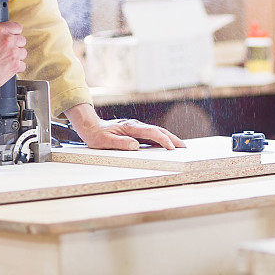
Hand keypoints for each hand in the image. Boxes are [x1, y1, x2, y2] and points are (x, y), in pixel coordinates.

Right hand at [0, 21, 26, 94]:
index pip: (16, 26)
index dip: (13, 31)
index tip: (11, 35)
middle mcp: (9, 41)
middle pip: (22, 40)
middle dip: (15, 43)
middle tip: (7, 48)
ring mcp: (13, 54)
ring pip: (23, 52)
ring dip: (17, 55)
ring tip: (7, 58)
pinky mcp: (15, 67)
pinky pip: (22, 65)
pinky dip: (17, 66)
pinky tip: (9, 66)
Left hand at [66, 103, 185, 149]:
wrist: (90, 126)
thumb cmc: (96, 135)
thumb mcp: (104, 141)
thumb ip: (120, 143)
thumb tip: (136, 146)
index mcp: (130, 127)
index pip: (151, 132)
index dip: (162, 140)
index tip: (171, 148)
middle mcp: (136, 126)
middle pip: (158, 130)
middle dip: (172, 138)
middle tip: (184, 147)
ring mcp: (137, 128)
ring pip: (157, 132)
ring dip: (169, 138)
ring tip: (180, 146)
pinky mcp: (136, 132)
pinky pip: (152, 135)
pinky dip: (162, 139)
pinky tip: (167, 145)